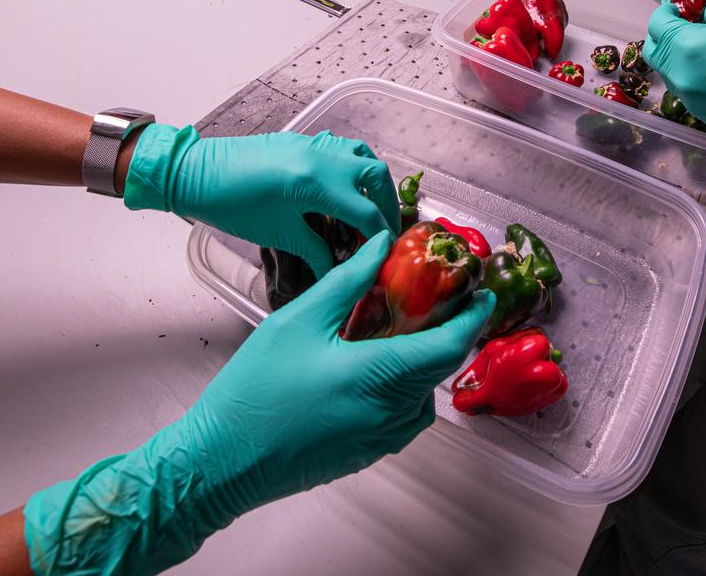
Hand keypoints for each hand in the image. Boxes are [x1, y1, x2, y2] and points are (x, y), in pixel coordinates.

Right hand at [24, 232, 494, 575]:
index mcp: (378, 376)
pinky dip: (403, 387)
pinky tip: (374, 367)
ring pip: (423, 394)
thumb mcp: (299, 320)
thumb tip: (381, 246)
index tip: (483, 293)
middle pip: (440, 368)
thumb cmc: (254, 391)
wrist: (222, 460)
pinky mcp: (367, 454)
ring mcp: (381, 439)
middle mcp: (390, 412)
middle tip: (444, 301)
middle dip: (449, 332)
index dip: (473, 317)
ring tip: (403, 330)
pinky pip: (403, 415)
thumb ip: (348, 281)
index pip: (449, 346)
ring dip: (423, 362)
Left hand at [124, 126, 399, 277]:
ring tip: (371, 204)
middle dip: (387, 203)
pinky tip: (344, 184)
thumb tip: (336, 271)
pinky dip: (352, 164)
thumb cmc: (231, 206)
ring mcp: (312, 144)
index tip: (386, 251)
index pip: (366, 212)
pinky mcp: (301, 140)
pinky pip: (339, 146)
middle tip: (384, 228)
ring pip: (361, 153)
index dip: (380, 235)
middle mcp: (322, 158)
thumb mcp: (278, 234)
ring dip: (373, 179)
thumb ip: (315, 250)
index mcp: (318, 184)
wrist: (194, 173)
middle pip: (376, 176)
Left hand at [643, 4, 705, 157]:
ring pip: (671, 75)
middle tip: (687, 25)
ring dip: (679, 58)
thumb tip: (699, 15)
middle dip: (666, 35)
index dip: (667, 12)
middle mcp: (685, 78)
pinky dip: (695, 78)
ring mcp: (695, 102)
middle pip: (657, 52)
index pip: (657, 24)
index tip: (681, 8)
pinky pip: (690, 94)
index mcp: (691, 47)